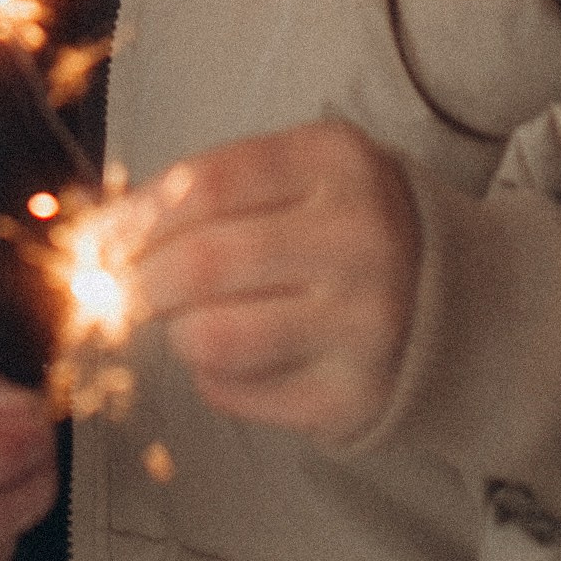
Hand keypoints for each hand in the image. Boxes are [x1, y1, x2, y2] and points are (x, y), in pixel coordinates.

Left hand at [123, 120, 421, 447]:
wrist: (460, 302)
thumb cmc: (347, 225)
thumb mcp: (302, 174)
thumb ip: (211, 190)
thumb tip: (101, 236)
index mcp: (339, 164)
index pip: (206, 186)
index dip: (136, 217)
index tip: (100, 240)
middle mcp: (359, 240)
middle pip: (201, 263)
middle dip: (139, 282)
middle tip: (124, 289)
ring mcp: (362, 324)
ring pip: (211, 337)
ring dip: (176, 333)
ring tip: (188, 320)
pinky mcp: (350, 397)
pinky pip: (235, 393)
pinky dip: (212, 376)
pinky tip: (238, 355)